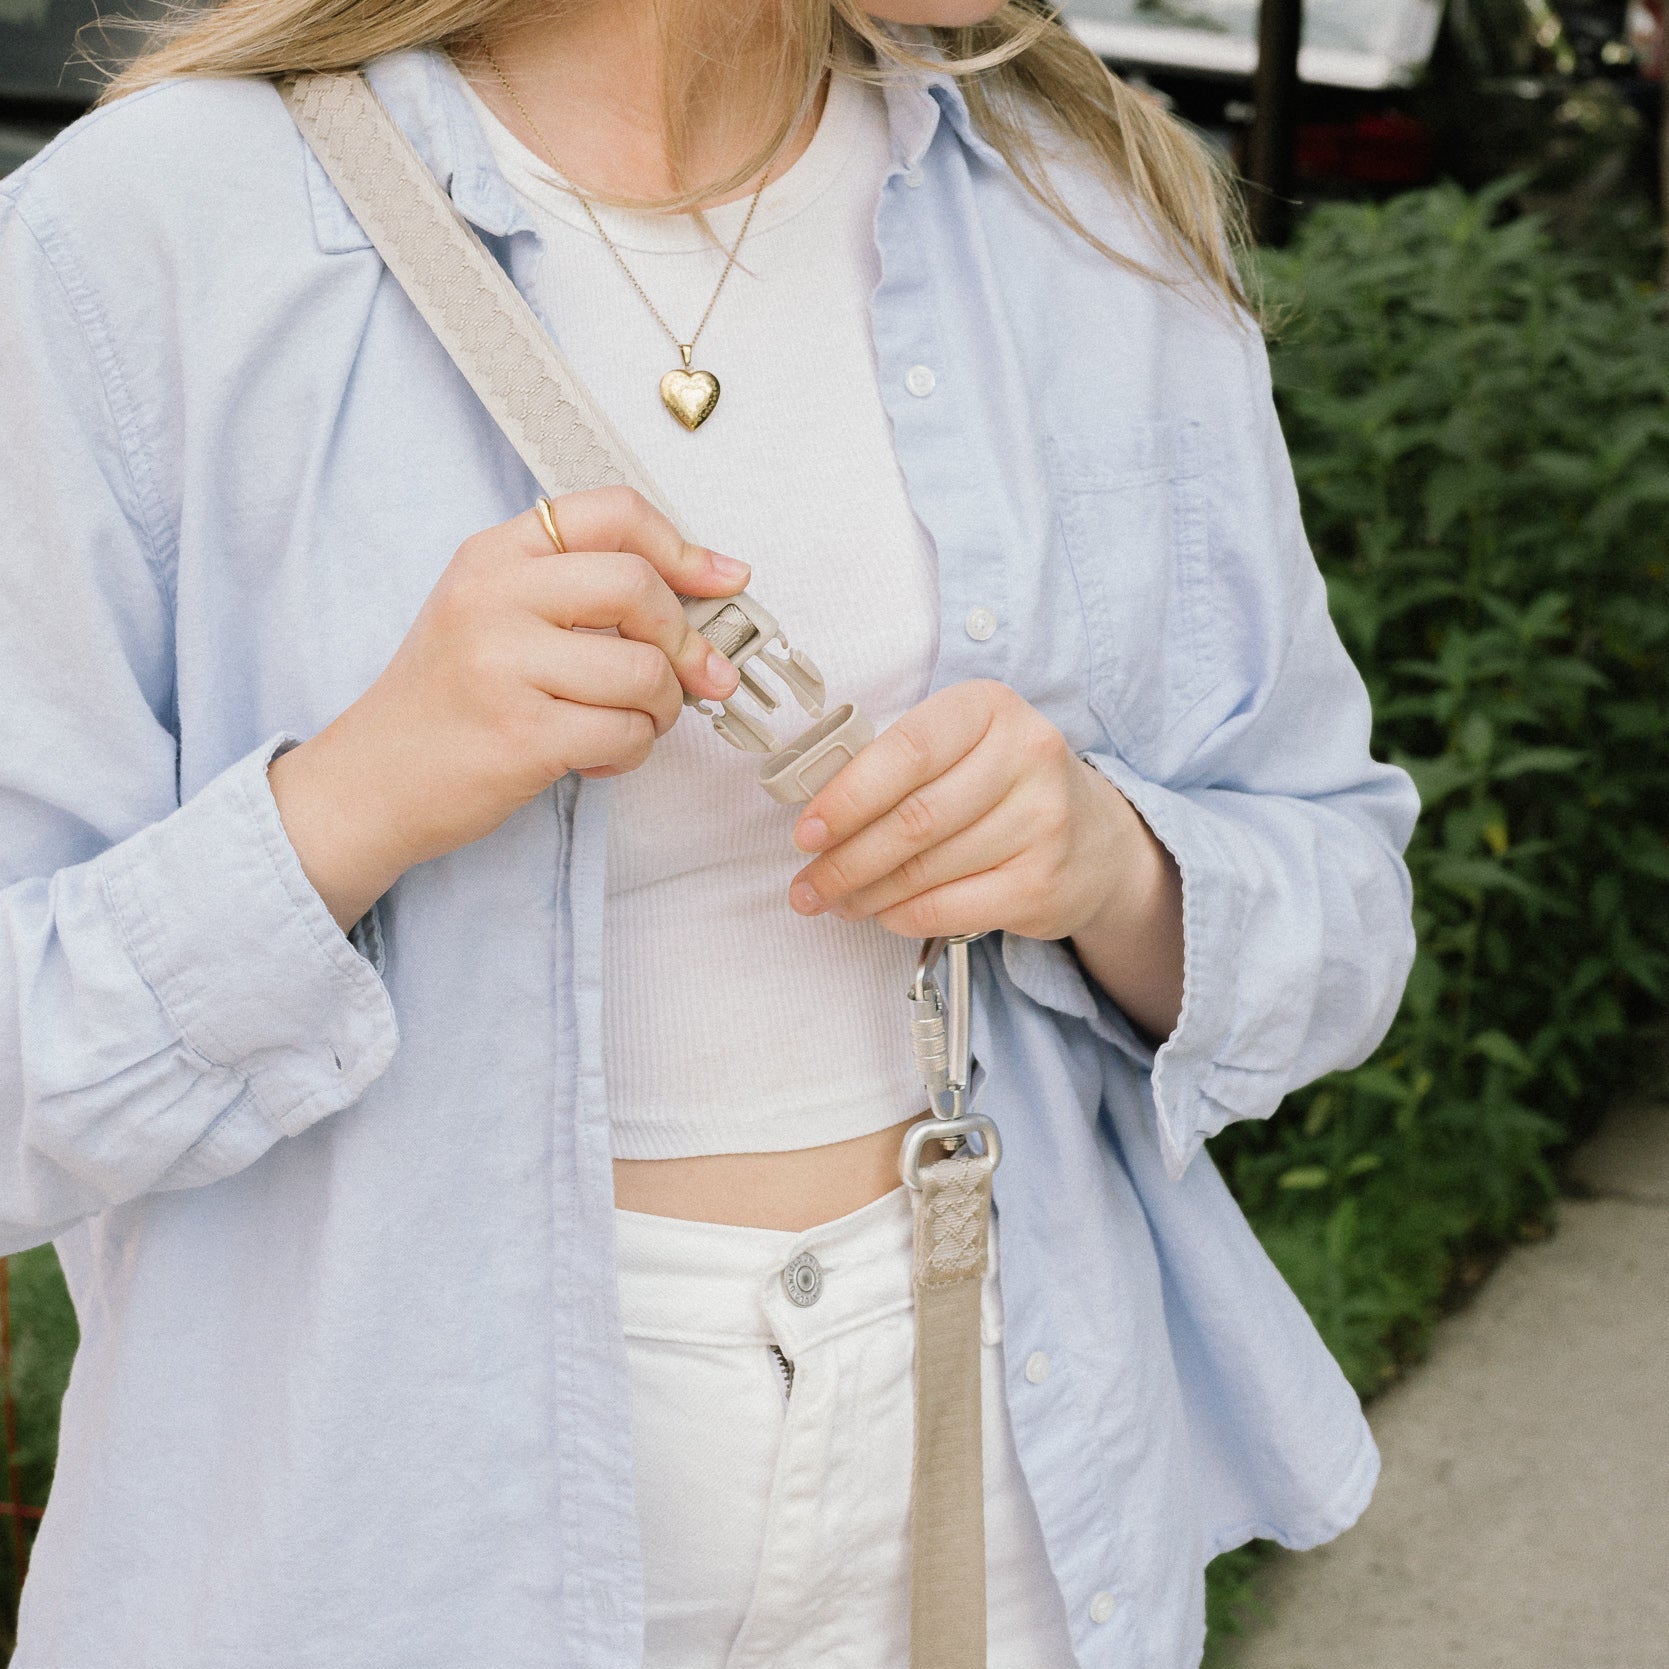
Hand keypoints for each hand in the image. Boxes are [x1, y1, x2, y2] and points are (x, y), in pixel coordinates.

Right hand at [270, 487, 746, 928]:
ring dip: (660, 709)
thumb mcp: (493, 613)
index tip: (724, 580)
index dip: (684, 548)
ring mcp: (502, 665)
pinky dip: (630, 753)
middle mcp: (493, 597)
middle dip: (684, 642)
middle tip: (693, 677)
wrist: (370, 780)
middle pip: (640, 588)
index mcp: (494, 555)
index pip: (613, 514)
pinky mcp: (520, 734)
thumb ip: (578, 591)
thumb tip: (703, 594)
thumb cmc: (446, 700)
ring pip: (644, 671)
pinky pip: (626, 733)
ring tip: (629, 723)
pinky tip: (596, 756)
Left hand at [787, 680, 1131, 937]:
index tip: (806, 831)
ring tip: (834, 900)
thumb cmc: (1004, 788)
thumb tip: (817, 816)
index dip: (848, 796)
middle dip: (843, 860)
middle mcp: (1027, 757)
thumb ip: (898, 766)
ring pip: (923, 869)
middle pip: (912, 819)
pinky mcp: (1043, 883)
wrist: (1095, 841)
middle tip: (805, 885)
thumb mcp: (963, 747)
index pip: (907, 751)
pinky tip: (882, 913)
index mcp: (991, 708)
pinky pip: (947, 908)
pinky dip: (901, 915)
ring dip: (864, 893)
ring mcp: (1042, 822)